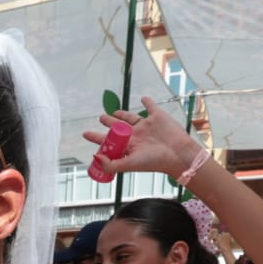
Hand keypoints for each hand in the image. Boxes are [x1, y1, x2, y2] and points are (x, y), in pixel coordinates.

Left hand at [80, 97, 207, 179]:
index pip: (108, 141)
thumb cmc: (154, 161)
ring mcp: (146, 126)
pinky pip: (151, 107)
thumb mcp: (130, 164)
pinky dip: (147, 102)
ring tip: (114, 112)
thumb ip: (112, 164)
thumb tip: (95, 156)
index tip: (85, 133)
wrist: (177, 153)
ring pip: (131, 118)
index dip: (96, 137)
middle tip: (101, 118)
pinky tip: (143, 99)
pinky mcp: (157, 116)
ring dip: (122, 114)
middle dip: (109, 123)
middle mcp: (136, 136)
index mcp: (128, 146)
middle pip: (118, 128)